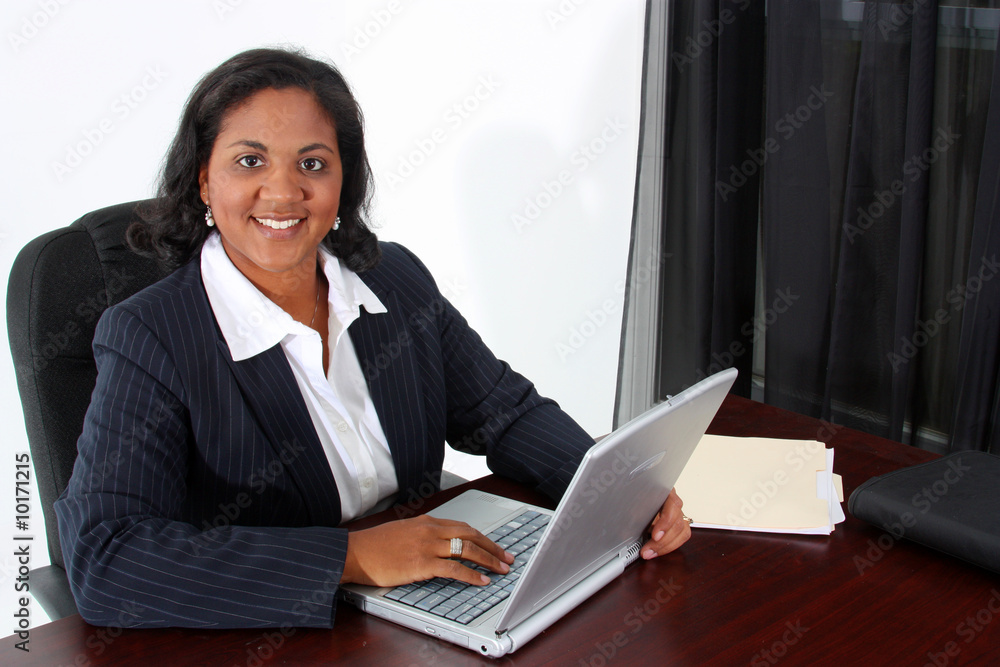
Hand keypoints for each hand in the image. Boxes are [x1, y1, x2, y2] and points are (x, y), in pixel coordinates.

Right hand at [342, 515, 514, 587]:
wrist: (355, 552)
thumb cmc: (375, 546)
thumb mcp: (403, 532)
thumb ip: (423, 535)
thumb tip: (439, 545)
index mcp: (427, 522)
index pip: (463, 526)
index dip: (482, 537)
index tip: (494, 546)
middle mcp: (430, 530)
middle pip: (470, 534)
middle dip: (492, 547)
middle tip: (507, 557)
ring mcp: (427, 546)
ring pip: (466, 549)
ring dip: (488, 559)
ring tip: (501, 569)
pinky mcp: (422, 563)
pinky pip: (453, 569)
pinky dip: (471, 575)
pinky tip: (481, 581)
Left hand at [640, 489, 690, 559]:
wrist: (638, 494)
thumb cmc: (637, 497)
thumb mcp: (633, 501)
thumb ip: (633, 513)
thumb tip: (626, 532)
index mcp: (666, 491)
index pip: (673, 505)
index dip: (665, 523)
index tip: (654, 536)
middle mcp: (675, 502)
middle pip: (678, 523)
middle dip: (662, 541)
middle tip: (647, 551)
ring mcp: (678, 514)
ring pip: (683, 532)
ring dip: (666, 546)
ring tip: (650, 554)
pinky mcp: (679, 524)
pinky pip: (682, 537)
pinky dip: (670, 546)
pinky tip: (657, 552)